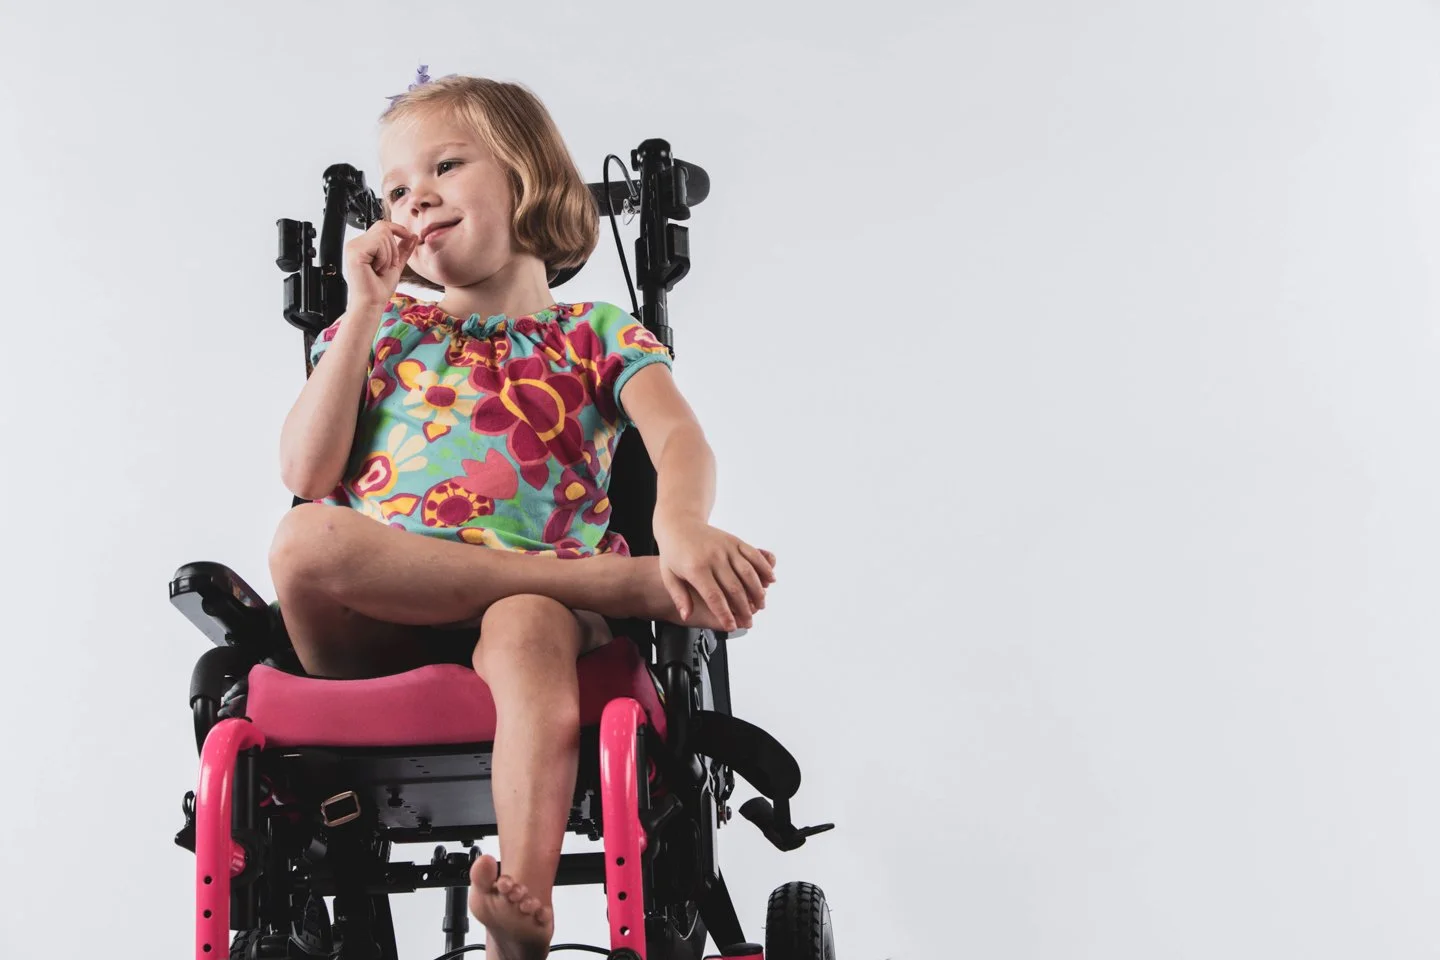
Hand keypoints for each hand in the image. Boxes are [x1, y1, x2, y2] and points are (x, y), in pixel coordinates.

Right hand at [344, 220, 418, 311]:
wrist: (372, 303)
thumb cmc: (379, 288)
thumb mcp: (395, 264)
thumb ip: (402, 249)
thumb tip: (413, 235)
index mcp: (362, 245)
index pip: (381, 225)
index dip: (397, 228)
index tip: (409, 236)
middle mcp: (355, 244)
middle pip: (384, 228)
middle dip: (393, 248)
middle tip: (387, 266)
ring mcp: (353, 247)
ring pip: (383, 236)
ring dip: (388, 256)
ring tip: (379, 269)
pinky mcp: (355, 252)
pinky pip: (379, 244)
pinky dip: (383, 258)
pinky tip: (375, 269)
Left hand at [653, 516, 775, 630]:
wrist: (679, 523)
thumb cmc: (673, 552)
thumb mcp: (669, 575)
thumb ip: (679, 597)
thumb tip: (687, 616)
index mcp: (696, 568)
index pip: (714, 597)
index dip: (724, 614)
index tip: (731, 626)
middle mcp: (713, 557)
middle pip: (734, 588)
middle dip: (744, 608)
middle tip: (749, 622)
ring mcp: (726, 548)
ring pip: (748, 572)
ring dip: (757, 591)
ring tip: (760, 605)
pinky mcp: (734, 540)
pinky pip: (753, 555)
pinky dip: (764, 567)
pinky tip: (770, 580)